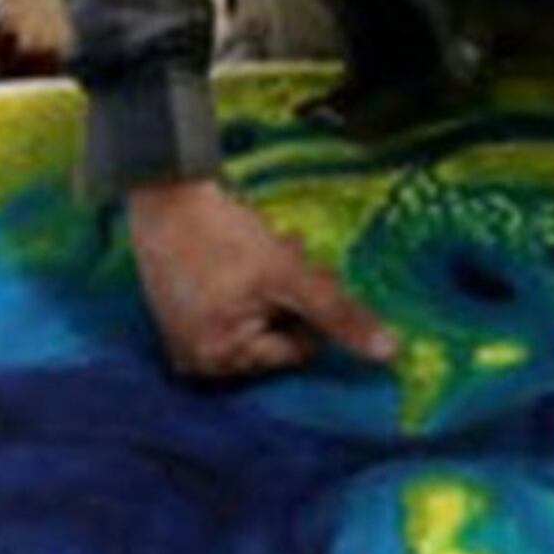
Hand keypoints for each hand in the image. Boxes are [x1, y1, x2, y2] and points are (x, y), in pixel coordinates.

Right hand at [123, 178, 398, 380]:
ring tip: (257, 250)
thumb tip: (389, 354)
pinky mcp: (175, 311)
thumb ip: (338, 314)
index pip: (298, 348)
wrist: (165, 190)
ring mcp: (182, 337)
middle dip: (287, 296)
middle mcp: (198, 362)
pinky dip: (242, 284)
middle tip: (279, 254)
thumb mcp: (289, 275)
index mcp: (221, 363)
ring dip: (269, 285)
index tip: (297, 267)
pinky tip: (234, 254)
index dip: (308, 306)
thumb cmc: (224, 235)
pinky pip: (228, 307)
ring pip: (256, 317)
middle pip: (276, 334)